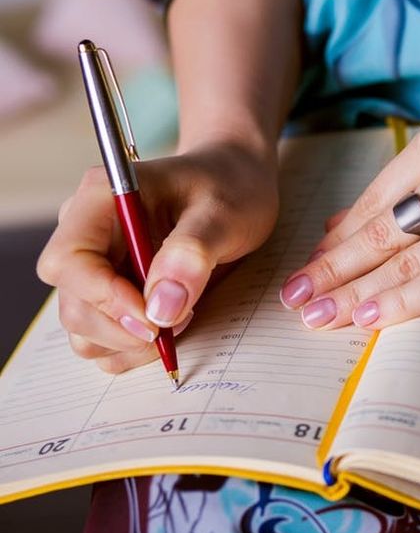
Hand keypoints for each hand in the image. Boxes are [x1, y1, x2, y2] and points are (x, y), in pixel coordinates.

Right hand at [37, 143, 278, 372]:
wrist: (238, 185)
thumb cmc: (229, 188)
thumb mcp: (223, 212)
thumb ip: (191, 253)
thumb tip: (161, 307)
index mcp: (101, 199)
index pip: (68, 261)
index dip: (103, 297)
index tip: (153, 316)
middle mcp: (87, 234)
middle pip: (73, 304)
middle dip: (124, 327)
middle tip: (181, 318)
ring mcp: (96, 267)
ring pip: (83, 329)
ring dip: (131, 342)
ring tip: (183, 315)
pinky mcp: (111, 292)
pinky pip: (103, 339)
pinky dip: (135, 348)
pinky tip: (173, 323)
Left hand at [279, 110, 419, 329]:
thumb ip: (408, 186)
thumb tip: (338, 225)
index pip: (376, 198)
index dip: (337, 238)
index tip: (309, 265)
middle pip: (380, 231)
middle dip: (330, 268)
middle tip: (293, 297)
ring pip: (404, 261)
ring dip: (353, 293)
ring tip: (315, 316)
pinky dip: (399, 303)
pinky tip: (366, 319)